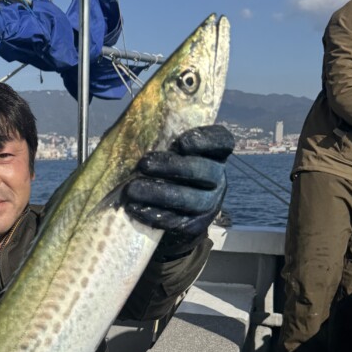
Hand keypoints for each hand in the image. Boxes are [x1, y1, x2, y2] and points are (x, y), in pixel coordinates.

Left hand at [123, 124, 233, 251]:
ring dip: (159, 194)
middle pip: (203, 171)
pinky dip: (153, 214)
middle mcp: (217, 179)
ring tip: (132, 190)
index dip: (205, 141)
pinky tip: (135, 208)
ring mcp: (209, 204)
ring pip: (189, 199)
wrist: (173, 212)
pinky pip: (176, 221)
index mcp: (215, 155)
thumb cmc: (166, 171)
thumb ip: (160, 139)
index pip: (222, 141)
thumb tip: (129, 127)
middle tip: (144, 164)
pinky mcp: (195, 225)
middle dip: (172, 167)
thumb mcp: (169, 152)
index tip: (181, 142)